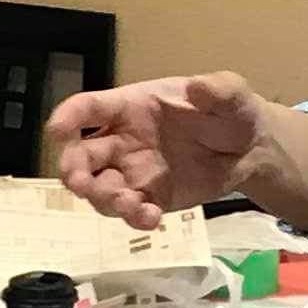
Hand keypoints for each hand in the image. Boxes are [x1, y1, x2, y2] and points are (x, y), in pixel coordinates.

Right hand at [45, 72, 267, 227]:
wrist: (250, 150)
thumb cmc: (230, 113)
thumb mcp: (230, 93)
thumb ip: (218, 89)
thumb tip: (198, 88)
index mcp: (131, 107)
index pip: (89, 108)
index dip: (68, 116)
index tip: (56, 130)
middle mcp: (123, 140)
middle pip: (81, 155)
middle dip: (73, 170)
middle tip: (79, 184)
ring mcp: (133, 173)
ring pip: (100, 189)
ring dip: (104, 199)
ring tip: (128, 204)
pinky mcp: (150, 199)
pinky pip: (130, 212)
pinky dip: (134, 219)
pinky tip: (151, 217)